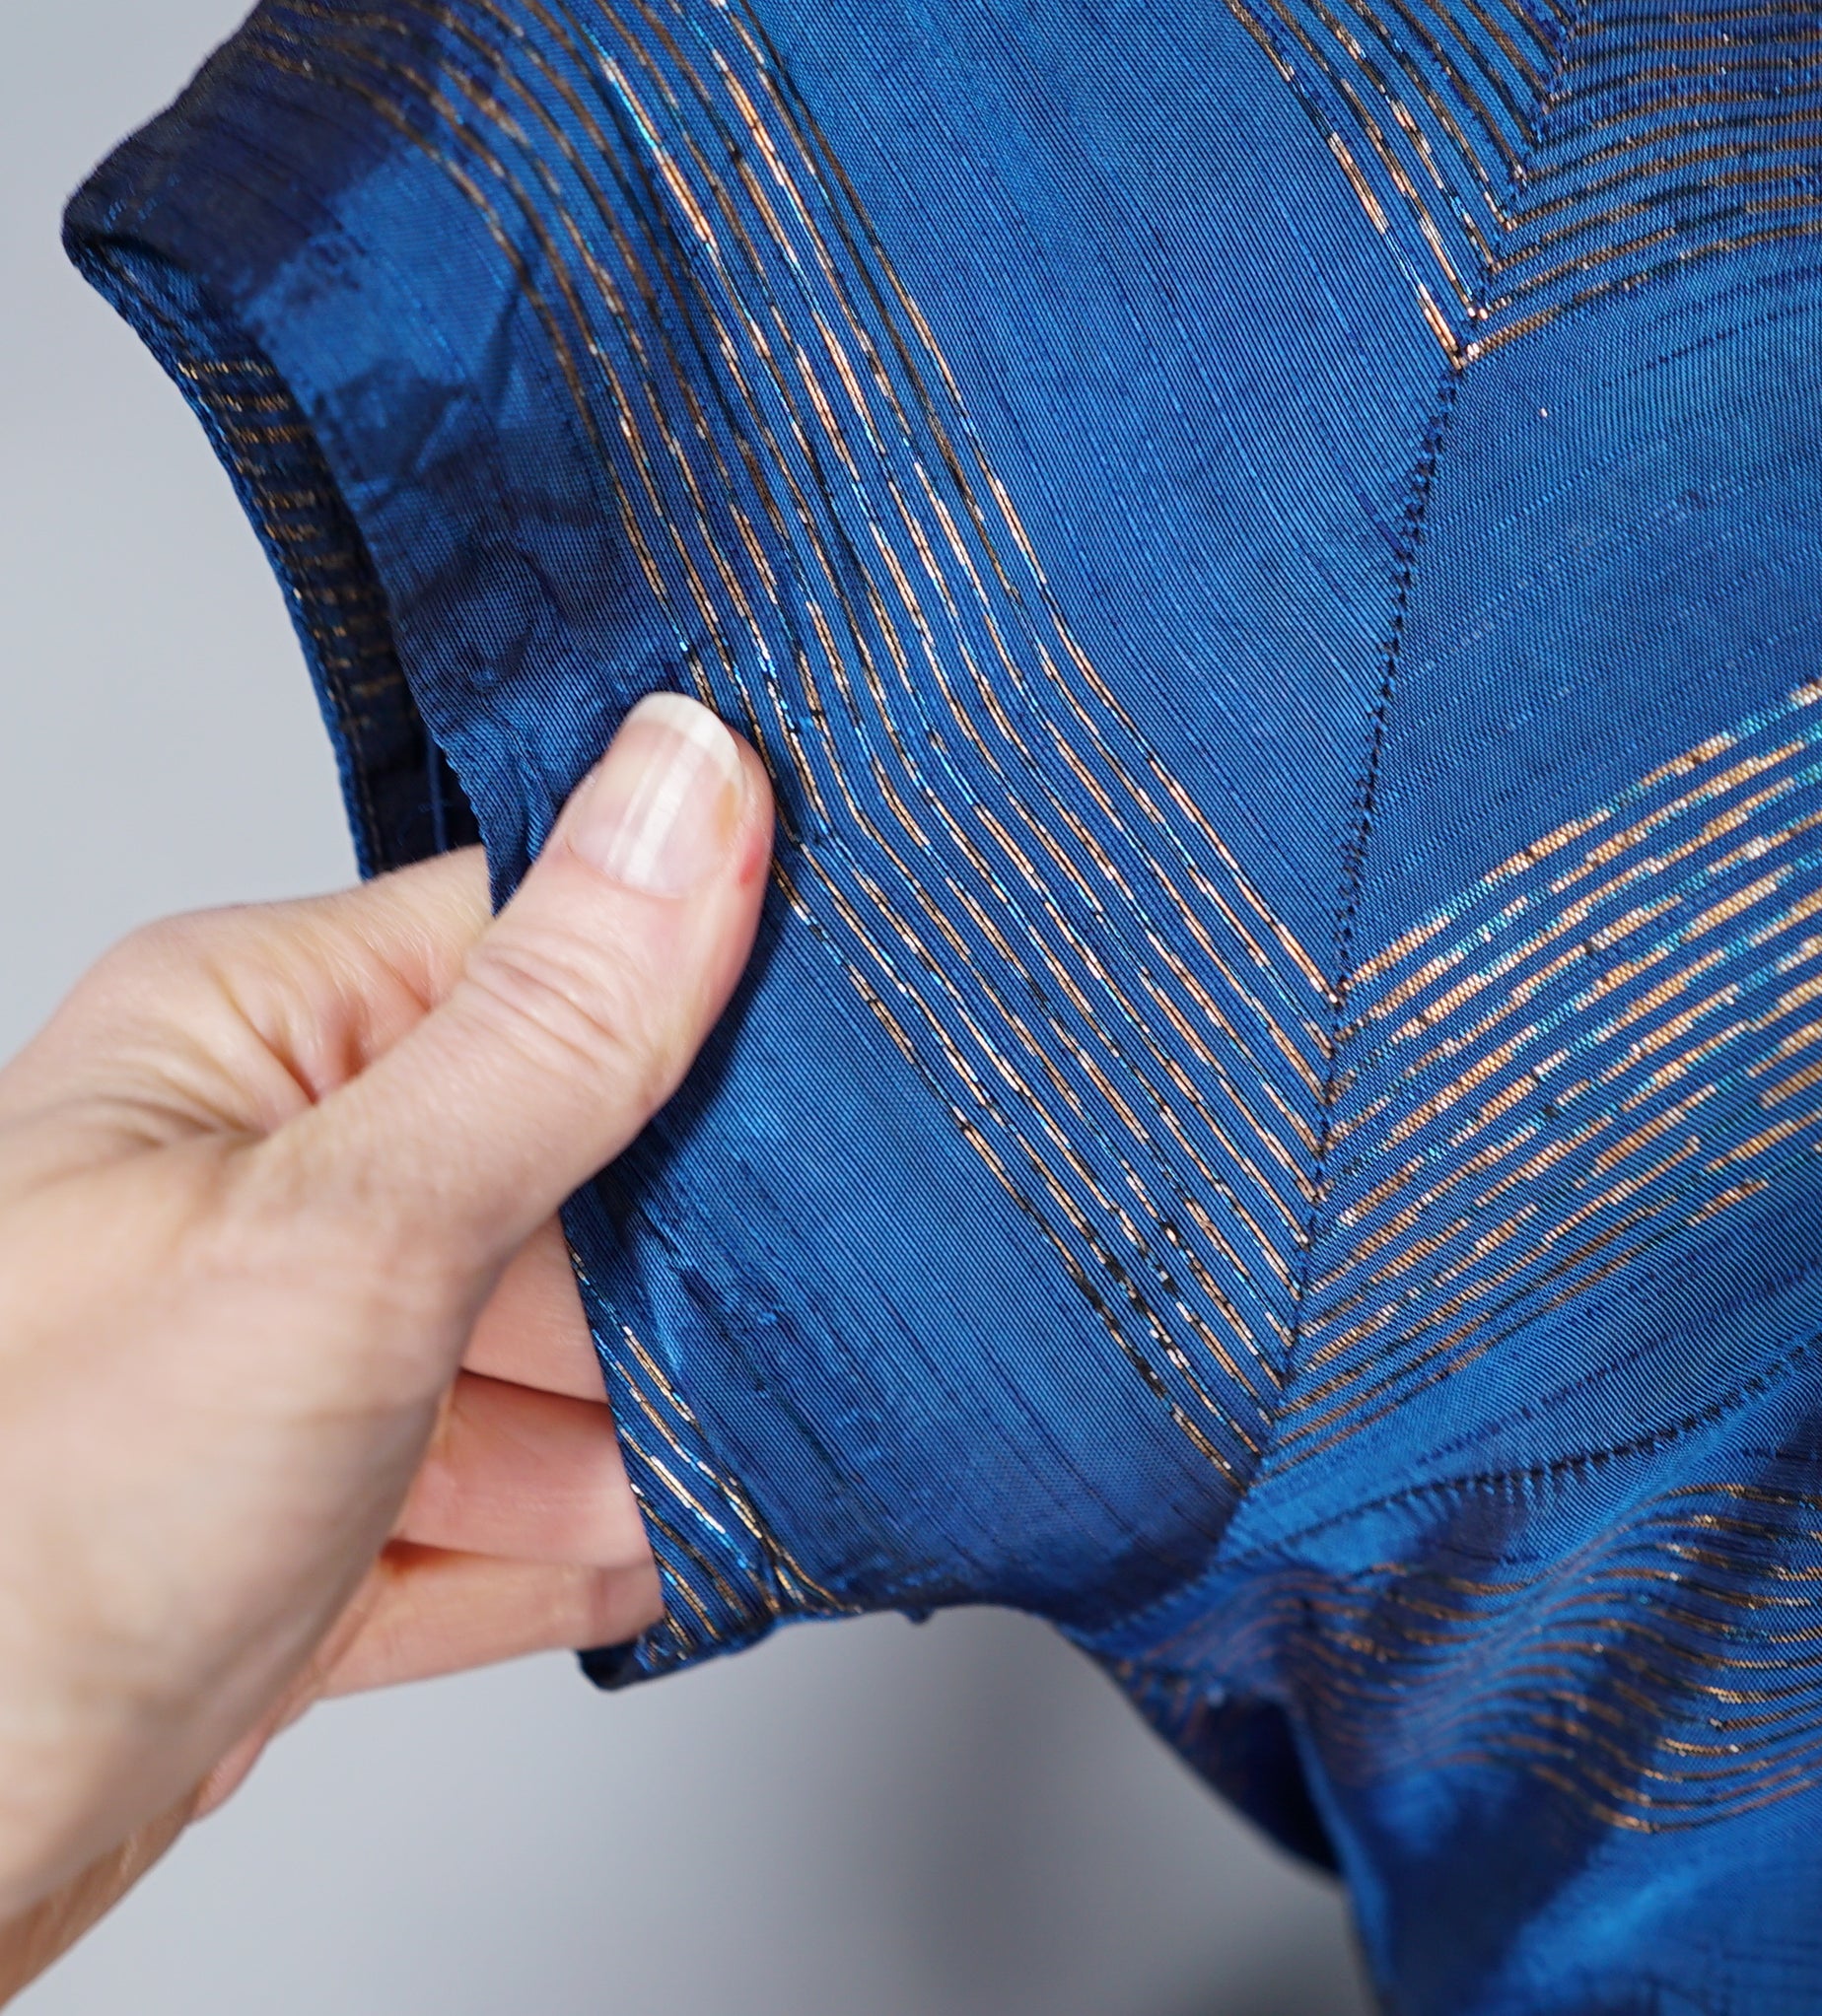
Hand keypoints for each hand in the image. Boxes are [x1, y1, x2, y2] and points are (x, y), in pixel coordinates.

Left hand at [0, 695, 771, 1993]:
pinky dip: (590, 1538)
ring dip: (646, 1426)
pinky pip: (518, 1504)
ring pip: (559, 1356)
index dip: (697, 988)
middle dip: (682, 1259)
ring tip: (727, 1465)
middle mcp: (281, 1186)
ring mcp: (308, 1364)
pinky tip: (658, 1552)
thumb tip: (690, 782)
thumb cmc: (17, 1517)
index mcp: (254, 1042)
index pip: (539, 945)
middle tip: (808, 1300)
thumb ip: (551, 1031)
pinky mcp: (328, 1523)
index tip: (844, 1050)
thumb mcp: (339, 1232)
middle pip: (576, 1166)